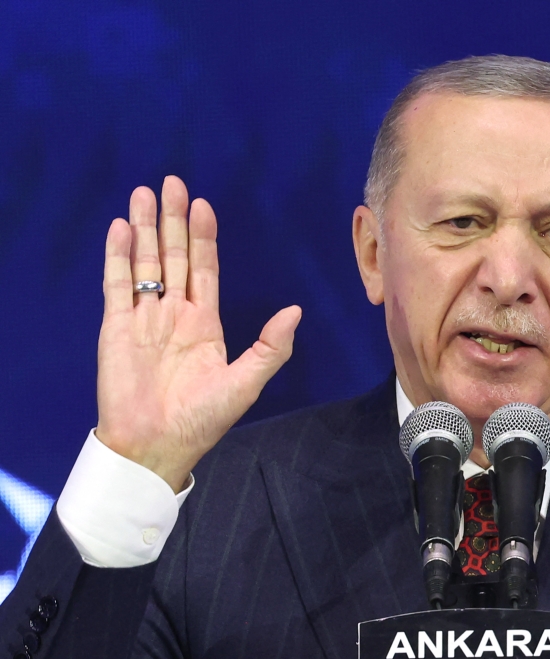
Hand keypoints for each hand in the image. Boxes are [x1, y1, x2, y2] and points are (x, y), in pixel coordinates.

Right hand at [95, 176, 301, 491]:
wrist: (155, 447)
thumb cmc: (201, 420)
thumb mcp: (245, 383)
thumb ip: (271, 347)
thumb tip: (296, 311)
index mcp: (204, 323)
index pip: (204, 269)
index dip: (203, 237)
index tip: (203, 205)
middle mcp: (173, 314)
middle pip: (173, 256)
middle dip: (172, 220)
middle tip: (172, 182)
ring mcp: (143, 319)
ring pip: (144, 262)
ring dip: (143, 228)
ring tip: (143, 193)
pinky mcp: (116, 328)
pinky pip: (117, 285)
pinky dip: (118, 256)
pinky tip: (120, 228)